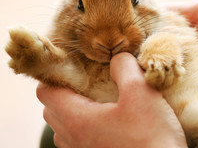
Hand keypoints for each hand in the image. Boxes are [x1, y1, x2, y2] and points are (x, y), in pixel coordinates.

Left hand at [36, 52, 187, 147]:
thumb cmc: (152, 137)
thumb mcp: (141, 92)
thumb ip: (124, 68)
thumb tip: (117, 58)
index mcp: (77, 120)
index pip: (45, 91)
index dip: (56, 74)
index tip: (75, 65)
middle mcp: (74, 139)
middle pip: (50, 109)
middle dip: (64, 91)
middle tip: (89, 79)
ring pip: (63, 127)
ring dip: (74, 109)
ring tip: (98, 99)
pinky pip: (78, 139)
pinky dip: (85, 124)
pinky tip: (110, 119)